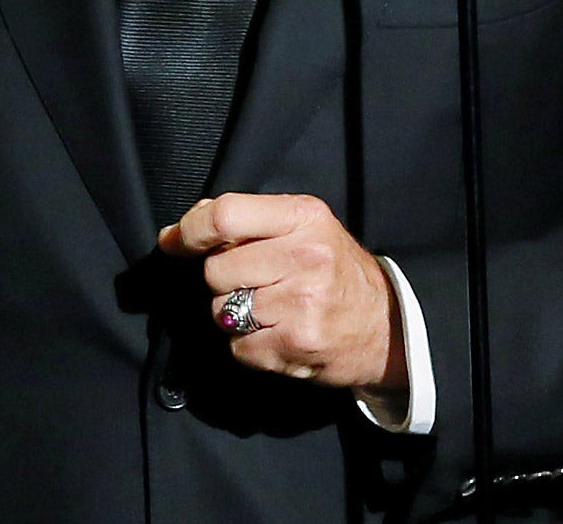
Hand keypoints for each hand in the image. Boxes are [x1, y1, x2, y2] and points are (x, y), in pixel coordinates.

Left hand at [159, 192, 404, 392]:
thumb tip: (182, 227)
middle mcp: (305, 256)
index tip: (173, 242)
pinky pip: (238, 346)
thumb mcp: (302, 226)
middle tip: (255, 283)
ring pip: (222, 310)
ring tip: (272, 309)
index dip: (189, 230)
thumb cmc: (334, 270)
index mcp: (302, 216)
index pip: (225, 216)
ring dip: (234, 315)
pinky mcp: (298, 344)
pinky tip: (278, 334)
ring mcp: (302, 303)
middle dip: (222, 280)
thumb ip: (247, 220)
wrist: (388, 325)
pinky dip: (249, 346)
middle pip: (216, 270)